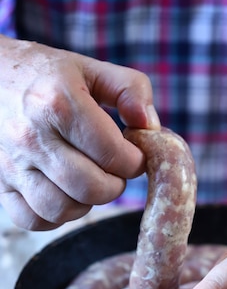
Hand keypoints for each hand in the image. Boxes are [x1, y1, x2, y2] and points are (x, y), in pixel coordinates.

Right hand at [0, 36, 159, 229]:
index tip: (133, 154)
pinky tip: (62, 193)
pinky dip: (54, 216)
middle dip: (115, 184)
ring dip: (86, 203)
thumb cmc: (42, 73)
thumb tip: (151, 128)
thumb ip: (130, 89)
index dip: (136, 161)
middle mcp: (32, 137)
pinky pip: (33, 220)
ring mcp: (12, 163)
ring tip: (88, 179)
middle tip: (114, 170)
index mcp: (59, 103)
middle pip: (93, 188)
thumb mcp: (89, 68)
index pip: (116, 155)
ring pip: (63, 210)